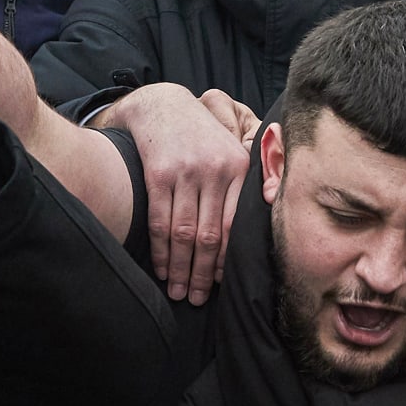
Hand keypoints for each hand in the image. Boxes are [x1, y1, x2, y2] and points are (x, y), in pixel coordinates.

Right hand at [99, 82, 254, 304]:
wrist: (161, 105)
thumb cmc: (198, 136)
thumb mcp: (228, 150)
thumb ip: (240, 186)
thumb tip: (246, 235)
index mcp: (236, 168)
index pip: (233, 226)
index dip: (226, 261)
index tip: (220, 284)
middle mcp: (213, 171)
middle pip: (209, 236)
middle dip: (202, 274)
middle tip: (196, 299)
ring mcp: (185, 172)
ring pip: (184, 233)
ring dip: (180, 269)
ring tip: (178, 291)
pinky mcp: (159, 173)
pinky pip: (160, 221)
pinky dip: (159, 250)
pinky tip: (160, 268)